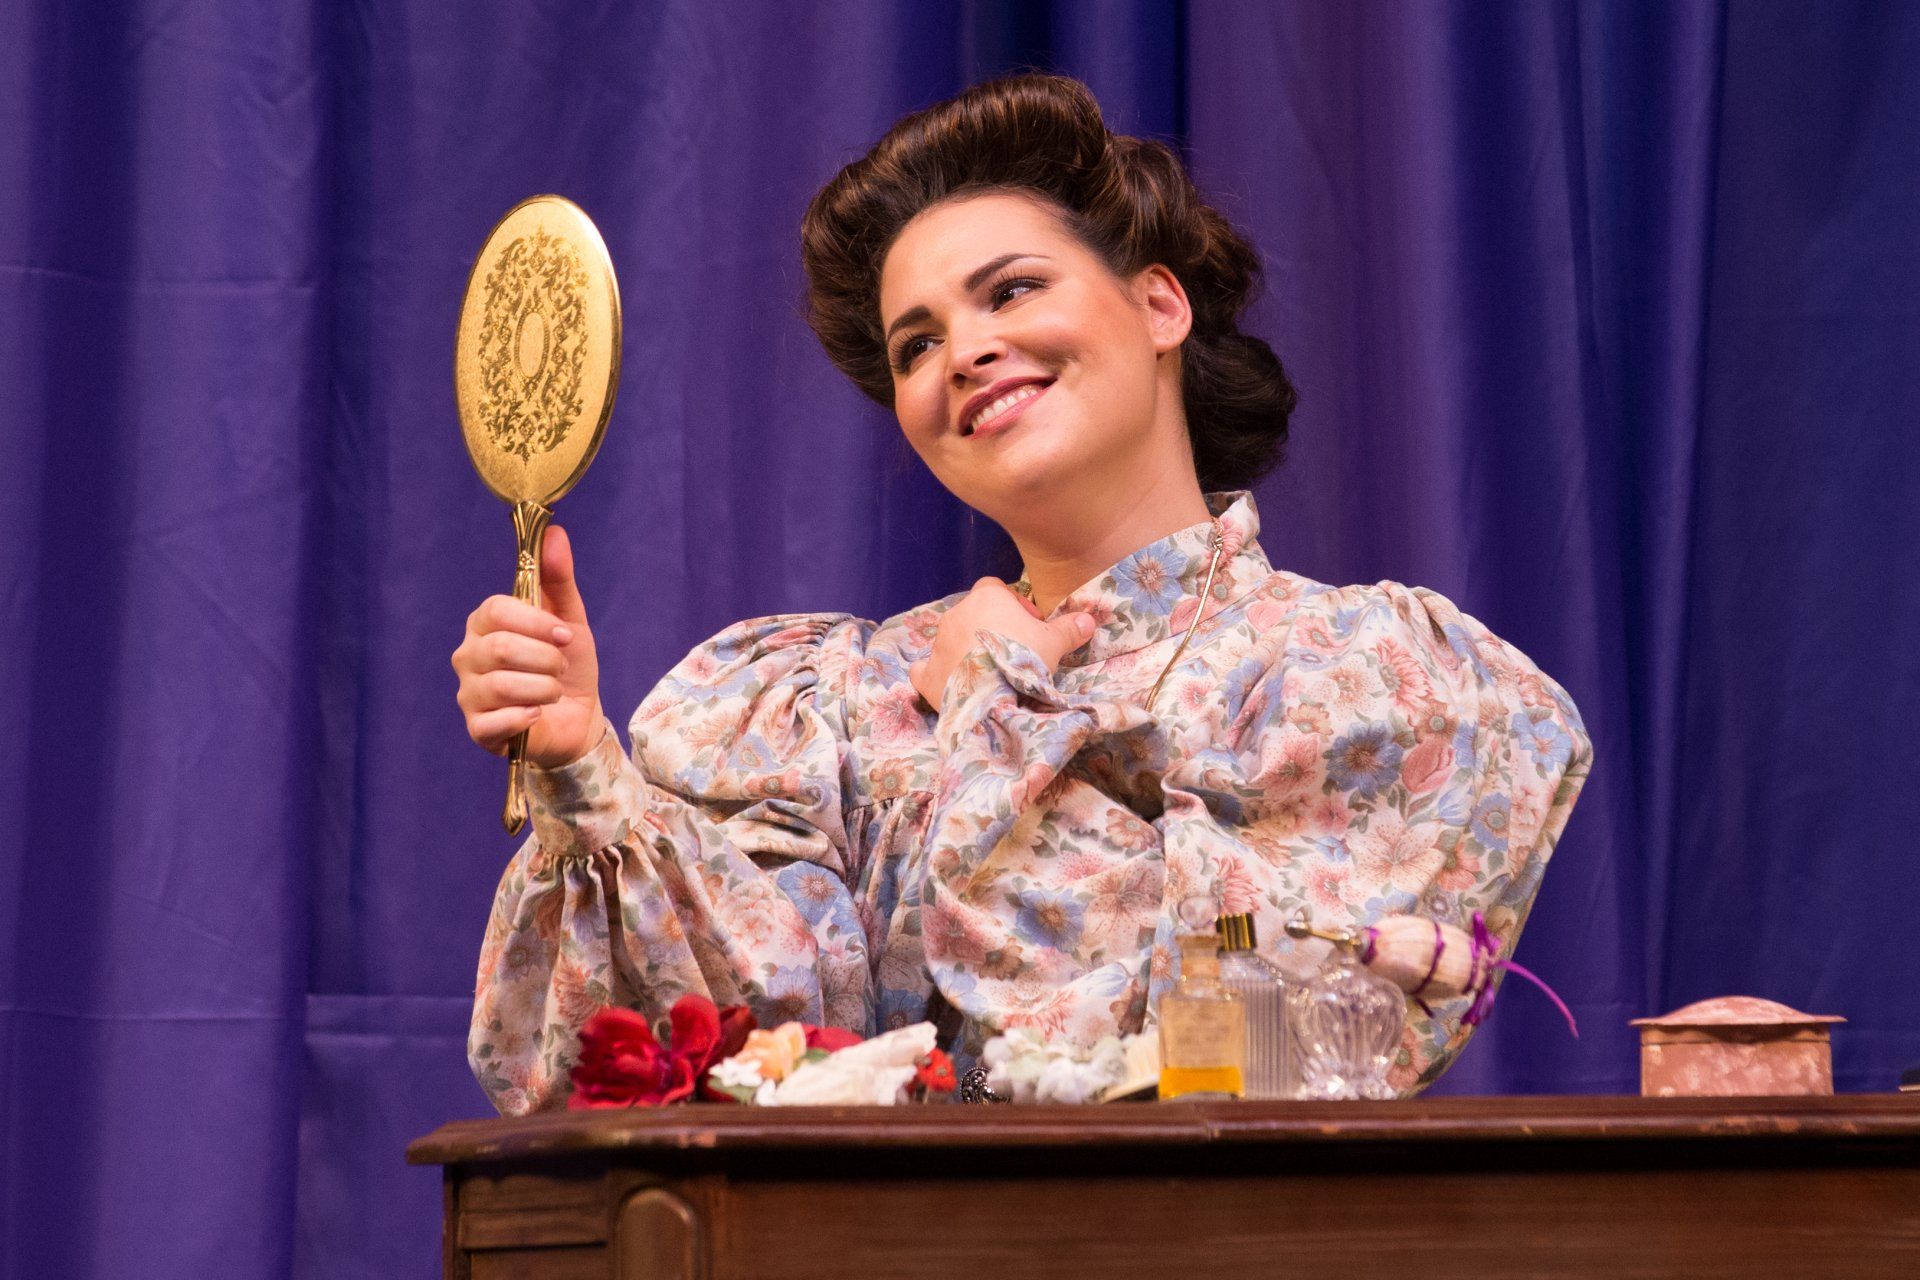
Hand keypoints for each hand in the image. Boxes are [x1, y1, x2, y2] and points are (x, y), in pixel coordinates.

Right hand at [452, 524, 604, 767]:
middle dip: (546, 659)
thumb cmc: (568, 665)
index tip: (565, 635)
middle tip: (561, 667)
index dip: (536, 623)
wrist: (578, 718)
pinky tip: (538, 715)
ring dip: (543, 689)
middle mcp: (468, 654)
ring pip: (501, 684)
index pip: (497, 610)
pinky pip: (493, 721)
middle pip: (501, 648)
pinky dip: (525, 717)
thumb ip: (558, 578)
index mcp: (485, 622)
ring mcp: (468, 692)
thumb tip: (555, 531)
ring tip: (553, 692)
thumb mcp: (569, 619)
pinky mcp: (477, 729)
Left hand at [909, 577, 1094, 711]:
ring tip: (988, 673)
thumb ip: (1069, 628)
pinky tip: (949, 683)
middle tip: (1013, 652)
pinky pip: (925, 668)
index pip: (995, 588)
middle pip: (973, 613)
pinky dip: (935, 673)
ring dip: (966, 649)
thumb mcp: (1053, 643)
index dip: (1013, 604)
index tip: (1029, 625)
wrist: (993, 697)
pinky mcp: (926, 673)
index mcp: (986, 600)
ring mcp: (937, 643)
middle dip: (990, 629)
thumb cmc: (1023, 660)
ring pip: (951, 638)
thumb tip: (1088, 618)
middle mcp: (956, 615)